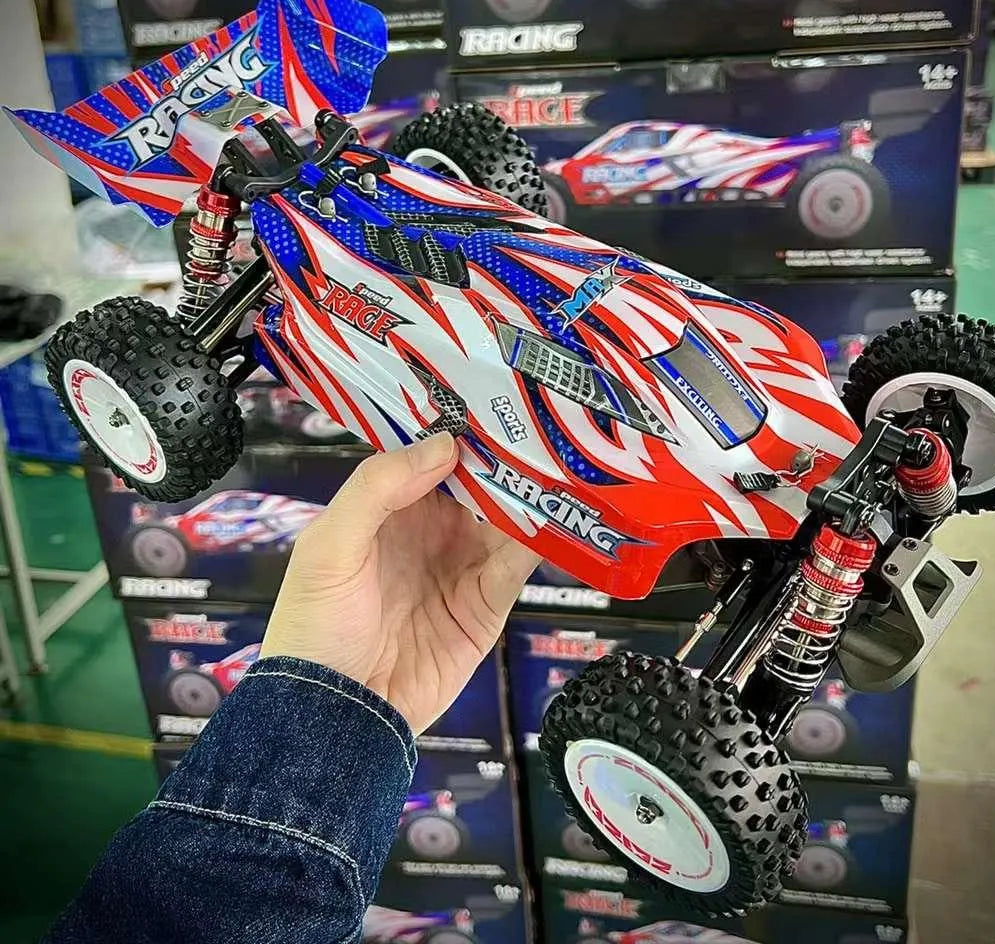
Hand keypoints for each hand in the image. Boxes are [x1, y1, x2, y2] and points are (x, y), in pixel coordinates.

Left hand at [260, 433, 538, 733]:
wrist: (334, 714)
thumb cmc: (313, 627)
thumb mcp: (328, 546)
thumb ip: (377, 487)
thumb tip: (444, 444)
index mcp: (388, 509)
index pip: (431, 457)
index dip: (459, 430)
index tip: (490, 401)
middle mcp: (430, 531)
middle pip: (478, 482)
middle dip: (506, 456)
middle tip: (540, 424)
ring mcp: (461, 566)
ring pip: (506, 517)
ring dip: (531, 492)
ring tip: (561, 461)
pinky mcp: (486, 605)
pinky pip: (519, 565)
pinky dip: (541, 539)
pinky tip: (558, 516)